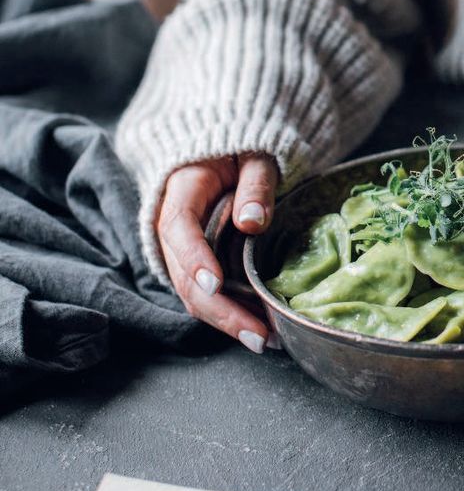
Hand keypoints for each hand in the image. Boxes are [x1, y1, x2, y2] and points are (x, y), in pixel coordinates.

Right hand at [156, 153, 278, 351]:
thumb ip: (256, 185)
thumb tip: (253, 222)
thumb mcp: (254, 156)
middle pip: (184, 276)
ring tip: (264, 339)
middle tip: (258, 335)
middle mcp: (171, 227)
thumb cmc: (240, 150)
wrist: (224, 151)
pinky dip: (228, 313)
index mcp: (181, 191)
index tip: (215, 284)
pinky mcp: (195, 263)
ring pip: (192, 293)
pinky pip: (205, 293)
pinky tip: (256, 327)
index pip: (178, 228)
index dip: (194, 259)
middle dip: (219, 311)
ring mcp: (181, 250)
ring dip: (225, 320)